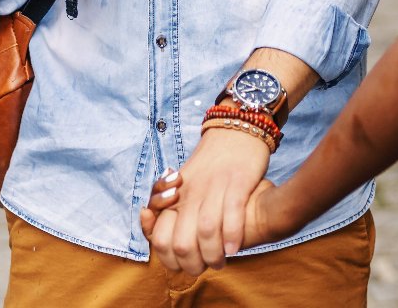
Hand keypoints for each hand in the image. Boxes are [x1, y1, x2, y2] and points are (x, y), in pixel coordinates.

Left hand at [139, 126, 272, 274]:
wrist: (235, 130)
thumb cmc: (210, 164)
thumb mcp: (182, 184)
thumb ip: (169, 210)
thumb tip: (160, 240)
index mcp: (174, 196)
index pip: (160, 238)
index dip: (169, 259)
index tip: (183, 263)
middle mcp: (190, 193)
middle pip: (181, 242)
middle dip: (192, 264)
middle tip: (204, 267)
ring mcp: (213, 186)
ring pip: (206, 232)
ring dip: (213, 255)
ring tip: (221, 262)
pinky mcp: (237, 181)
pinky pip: (232, 213)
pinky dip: (232, 236)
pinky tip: (235, 247)